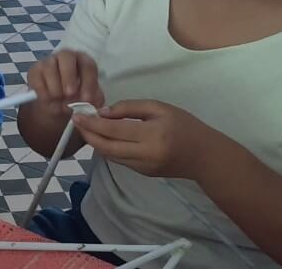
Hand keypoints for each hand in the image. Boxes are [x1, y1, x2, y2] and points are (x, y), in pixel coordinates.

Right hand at [26, 49, 104, 117]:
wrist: (57, 103)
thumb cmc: (77, 96)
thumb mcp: (88, 98)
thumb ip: (92, 99)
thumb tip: (90, 103)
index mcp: (83, 61)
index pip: (88, 65)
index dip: (88, 82)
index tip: (86, 99)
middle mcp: (65, 57)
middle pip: (66, 57)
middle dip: (69, 76)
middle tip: (70, 94)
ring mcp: (48, 61)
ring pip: (49, 68)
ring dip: (55, 86)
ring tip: (58, 99)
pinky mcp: (34, 70)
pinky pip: (36, 78)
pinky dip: (42, 91)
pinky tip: (48, 99)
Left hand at [74, 100, 232, 180]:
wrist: (204, 156)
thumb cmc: (184, 126)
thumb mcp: (160, 108)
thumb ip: (130, 108)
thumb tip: (103, 112)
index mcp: (152, 135)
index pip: (113, 130)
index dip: (92, 123)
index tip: (77, 114)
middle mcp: (145, 154)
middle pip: (106, 147)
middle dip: (88, 135)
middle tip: (76, 122)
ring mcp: (143, 167)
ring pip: (110, 155)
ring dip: (95, 142)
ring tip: (86, 128)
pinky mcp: (143, 173)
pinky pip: (119, 160)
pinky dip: (107, 148)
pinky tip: (102, 137)